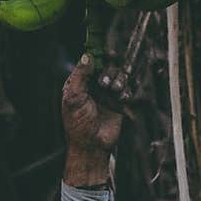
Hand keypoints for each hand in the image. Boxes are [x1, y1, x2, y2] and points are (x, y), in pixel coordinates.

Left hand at [61, 55, 129, 186]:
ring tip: (114, 90)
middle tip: (105, 83)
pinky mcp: (119, 102)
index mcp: (79, 83)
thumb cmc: (78, 124)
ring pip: (118, 75)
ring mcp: (107, 93)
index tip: (108, 54)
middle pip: (107, 66)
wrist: (92, 145)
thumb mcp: (74, 98)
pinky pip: (127, 89)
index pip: (90, 63)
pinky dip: (126, 90)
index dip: (99, 57)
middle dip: (109, 71)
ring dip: (118, 79)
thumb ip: (80, 76)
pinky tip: (121, 98)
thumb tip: (87, 56)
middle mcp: (94, 85)